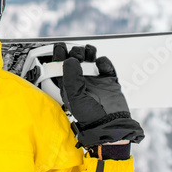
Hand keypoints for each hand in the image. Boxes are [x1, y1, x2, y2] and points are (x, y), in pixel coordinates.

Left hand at [53, 43, 144, 157]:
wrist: (112, 124)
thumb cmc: (90, 117)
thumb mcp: (75, 98)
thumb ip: (71, 78)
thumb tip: (70, 59)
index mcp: (69, 86)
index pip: (61, 67)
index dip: (59, 56)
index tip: (60, 47)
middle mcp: (81, 81)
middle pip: (75, 60)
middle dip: (76, 52)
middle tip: (78, 54)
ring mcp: (95, 80)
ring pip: (90, 59)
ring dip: (89, 52)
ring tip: (89, 53)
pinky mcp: (108, 80)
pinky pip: (105, 66)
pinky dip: (103, 61)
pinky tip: (101, 63)